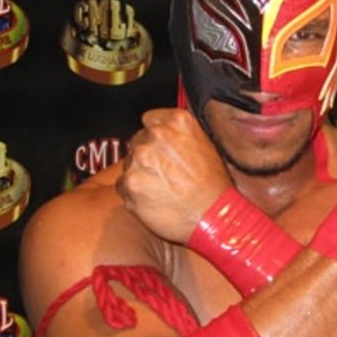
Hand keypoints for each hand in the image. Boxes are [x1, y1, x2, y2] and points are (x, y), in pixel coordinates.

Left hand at [118, 109, 231, 242]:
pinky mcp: (130, 182)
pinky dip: (133, 193)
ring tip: (161, 190)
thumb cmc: (214, 187)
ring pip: (129, 163)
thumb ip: (181, 135)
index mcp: (177, 121)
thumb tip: (166, 133)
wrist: (212, 217)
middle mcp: (156, 134)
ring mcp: (141, 157)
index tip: (160, 149)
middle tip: (164, 174)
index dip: (154, 136)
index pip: (150, 119)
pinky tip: (153, 201)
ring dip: (139, 174)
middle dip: (147, 157)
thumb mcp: (207, 147)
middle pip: (138, 141)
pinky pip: (122, 185)